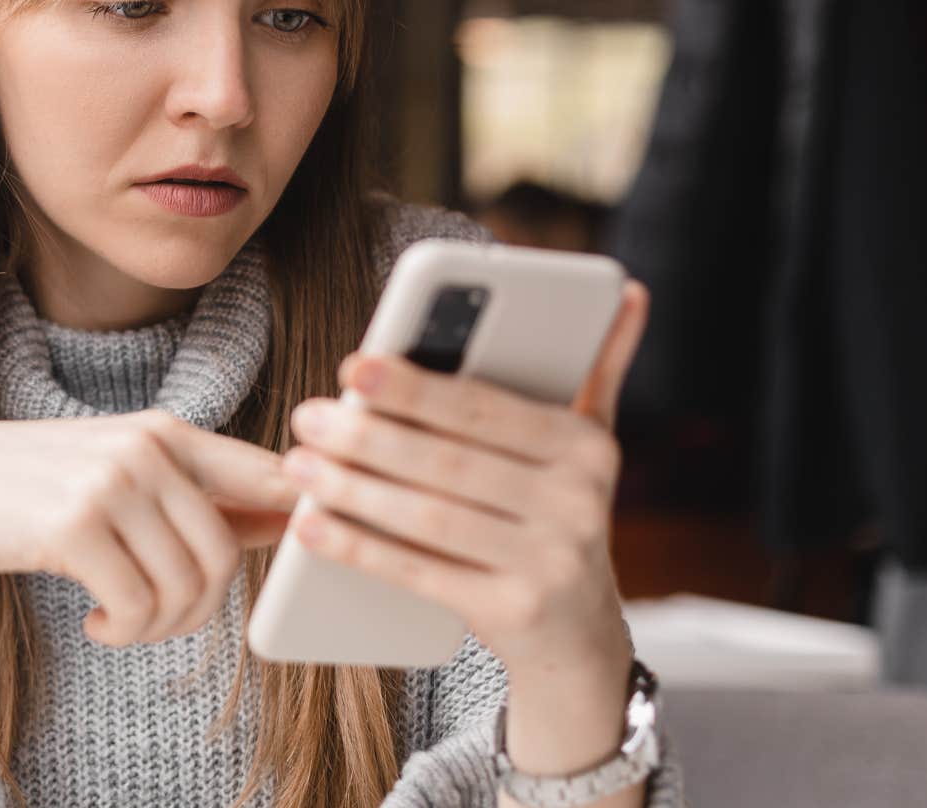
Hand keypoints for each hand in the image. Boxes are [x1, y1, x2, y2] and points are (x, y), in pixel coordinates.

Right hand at [0, 409, 297, 646]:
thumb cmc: (33, 489)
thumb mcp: (119, 476)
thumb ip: (198, 494)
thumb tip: (289, 518)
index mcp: (166, 431)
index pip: (268, 476)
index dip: (299, 521)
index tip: (291, 555)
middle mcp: (145, 448)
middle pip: (225, 554)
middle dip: (198, 609)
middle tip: (157, 620)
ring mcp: (110, 482)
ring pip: (186, 586)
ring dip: (159, 627)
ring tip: (123, 621)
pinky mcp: (74, 525)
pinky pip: (138, 605)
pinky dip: (125, 631)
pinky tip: (98, 624)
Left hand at [279, 280, 649, 675]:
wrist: (581, 636)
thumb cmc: (557, 515)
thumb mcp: (587, 445)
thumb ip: (597, 368)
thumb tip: (627, 291)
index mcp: (586, 447)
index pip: (485, 410)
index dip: (415, 388)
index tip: (353, 366)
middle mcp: (578, 503)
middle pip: (450, 462)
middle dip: (369, 436)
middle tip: (307, 415)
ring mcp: (549, 563)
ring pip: (430, 517)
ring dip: (353, 489)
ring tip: (299, 464)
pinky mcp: (513, 613)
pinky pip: (420, 574)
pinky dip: (359, 547)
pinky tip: (310, 524)